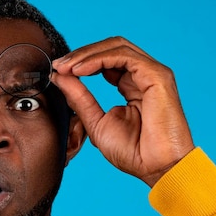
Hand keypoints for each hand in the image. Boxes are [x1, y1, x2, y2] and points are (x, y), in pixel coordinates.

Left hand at [51, 37, 194, 186]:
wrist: (156, 169)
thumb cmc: (133, 152)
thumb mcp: (95, 122)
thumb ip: (79, 98)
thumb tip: (60, 76)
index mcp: (131, 85)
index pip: (105, 61)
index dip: (80, 62)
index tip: (57, 71)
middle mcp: (143, 76)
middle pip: (110, 48)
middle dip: (81, 53)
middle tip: (58, 65)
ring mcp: (152, 74)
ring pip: (116, 47)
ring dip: (87, 54)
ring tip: (66, 67)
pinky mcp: (157, 76)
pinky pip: (124, 56)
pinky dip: (99, 59)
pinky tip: (80, 70)